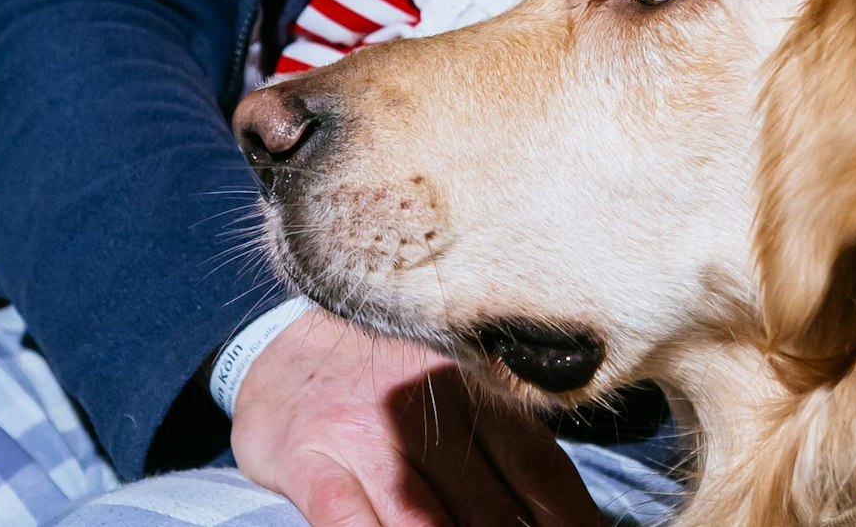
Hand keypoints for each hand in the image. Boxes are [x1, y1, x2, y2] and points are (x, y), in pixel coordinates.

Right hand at [229, 307, 603, 526]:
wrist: (286, 346)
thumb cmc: (388, 386)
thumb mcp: (456, 391)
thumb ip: (505, 437)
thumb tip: (563, 506)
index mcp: (477, 389)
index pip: (539, 467)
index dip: (569, 517)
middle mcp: (428, 408)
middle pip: (490, 507)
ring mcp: (367, 436)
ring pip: (423, 520)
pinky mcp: (311, 460)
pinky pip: (347, 519)